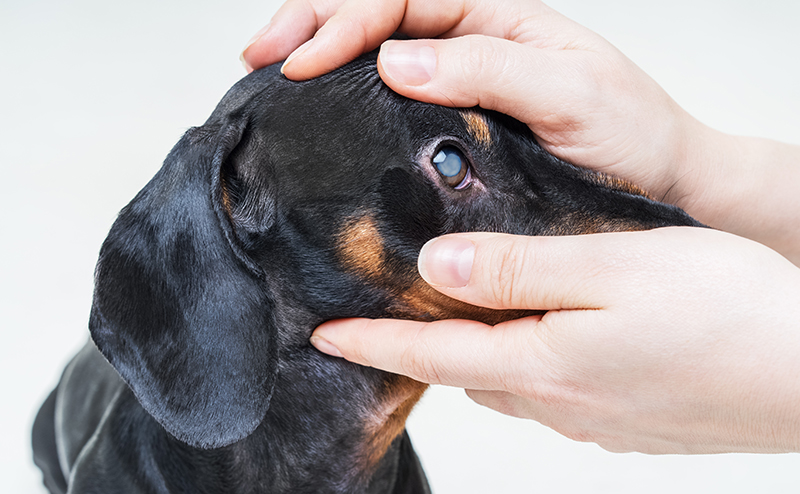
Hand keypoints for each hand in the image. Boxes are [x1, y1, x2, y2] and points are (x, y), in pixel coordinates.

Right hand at [242, 0, 799, 263]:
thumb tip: (396, 60)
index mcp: (498, 17)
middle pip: (376, 10)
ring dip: (319, 50)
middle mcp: (473, 42)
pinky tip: (319, 107)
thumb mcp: (571, 93)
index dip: (344, 22)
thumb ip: (489, 68)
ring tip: (270, 68)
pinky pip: (390, 98)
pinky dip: (347, 96)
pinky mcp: (455, 125)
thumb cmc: (632, 135)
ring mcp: (460, 82)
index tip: (300, 60)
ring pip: (375, 49)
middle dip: (311, 22)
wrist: (662, 186)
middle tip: (259, 53)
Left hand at [311, 228, 799, 453]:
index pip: (430, 355)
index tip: (323, 335)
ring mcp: (593, 419)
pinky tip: (546, 336)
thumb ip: (517, 269)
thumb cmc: (723, 312)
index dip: (372, 343)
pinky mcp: (626, 422)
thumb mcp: (611, 267)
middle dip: (421, 347)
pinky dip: (528, 362)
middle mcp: (557, 401)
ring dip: (477, 353)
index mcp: (542, 362)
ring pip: (508, 381)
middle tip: (392, 313)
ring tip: (464, 316)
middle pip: (464, 372)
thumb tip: (436, 270)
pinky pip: (552, 390)